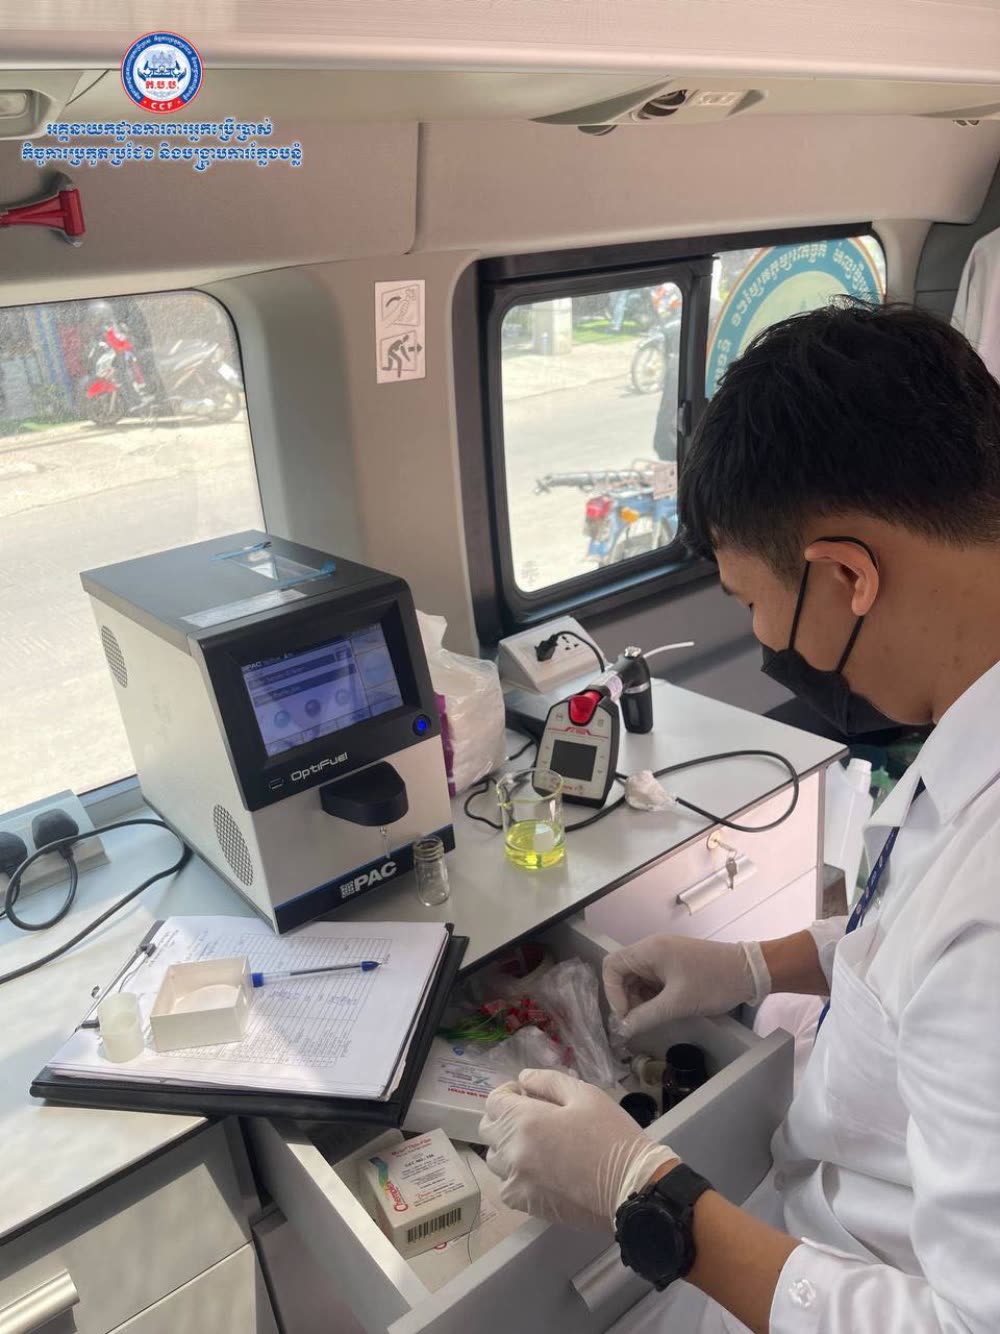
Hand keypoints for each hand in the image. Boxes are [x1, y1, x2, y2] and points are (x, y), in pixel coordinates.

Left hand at [479, 1068, 677, 1228]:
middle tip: (534, 1118)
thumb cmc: (612, 1135)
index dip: (509, 1093)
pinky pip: (507, 1185)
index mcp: (525, 1121)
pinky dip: (516, 1175)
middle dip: (505, 1118)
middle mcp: (512, 1152)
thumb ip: (548, 1081)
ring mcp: (517, 1182)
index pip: (493, 1101)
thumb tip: (523, 1079)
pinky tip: (541, 1171)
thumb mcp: (585, 1094)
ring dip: (508, 1147)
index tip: (528, 1095)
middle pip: (488, 1130)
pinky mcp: (526, 1206)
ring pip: (495, 1159)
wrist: (631, 1188)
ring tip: (538, 1146)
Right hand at [603, 935, 770, 1042]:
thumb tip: (623, 1030)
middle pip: (622, 972)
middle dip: (625, 998)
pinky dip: (651, 996)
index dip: (612, 992)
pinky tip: (662, 1010)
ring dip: (638, 999)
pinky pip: (651, 980)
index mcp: (649, 950)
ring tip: (651, 1017)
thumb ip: (646, 1016)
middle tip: (637, 1021)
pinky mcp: (674, 964)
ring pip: (636, 978)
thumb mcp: (677, 1004)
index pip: (612, 966)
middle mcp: (652, 949)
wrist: (749, 972)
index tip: (626, 1016)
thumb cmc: (712, 983)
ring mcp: (663, 955)